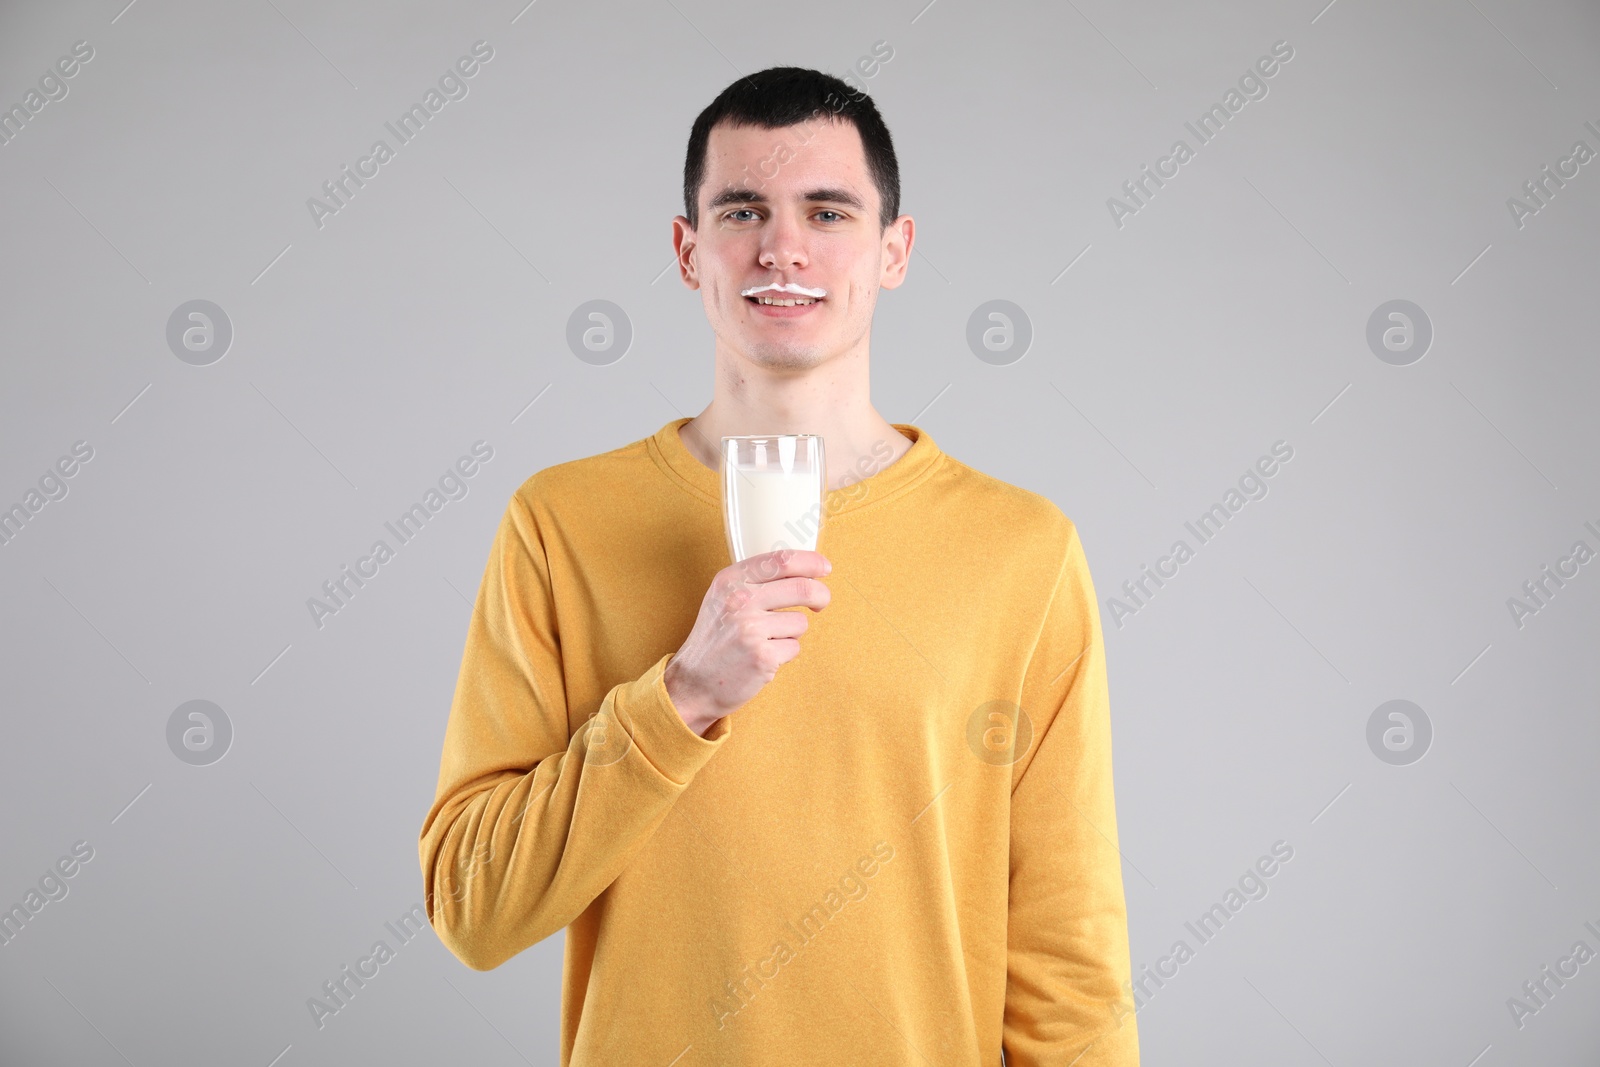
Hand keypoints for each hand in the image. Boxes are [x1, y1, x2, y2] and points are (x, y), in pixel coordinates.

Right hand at [663, 548, 831, 735]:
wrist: (693, 682)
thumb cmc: (715, 639)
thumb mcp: (723, 598)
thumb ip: (754, 580)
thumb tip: (803, 569)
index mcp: (730, 580)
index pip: (782, 560)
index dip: (811, 562)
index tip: (824, 567)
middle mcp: (740, 600)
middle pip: (803, 588)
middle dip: (820, 595)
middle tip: (820, 602)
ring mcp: (751, 629)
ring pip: (800, 622)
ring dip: (791, 633)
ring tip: (765, 641)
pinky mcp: (762, 656)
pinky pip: (794, 648)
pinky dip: (784, 654)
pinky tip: (762, 657)